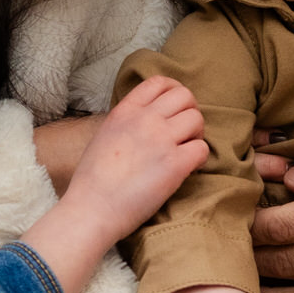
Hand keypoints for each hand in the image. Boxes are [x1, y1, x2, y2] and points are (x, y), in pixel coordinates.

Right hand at [26, 78, 208, 292]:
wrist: (91, 209)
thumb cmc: (93, 182)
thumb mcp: (104, 137)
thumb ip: (127, 123)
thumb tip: (148, 122)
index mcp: (125, 111)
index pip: (158, 83)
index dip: (174, 91)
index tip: (176, 108)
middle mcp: (144, 120)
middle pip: (185, 96)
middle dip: (190, 112)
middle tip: (184, 133)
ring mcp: (161, 140)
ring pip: (197, 119)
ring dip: (197, 134)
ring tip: (186, 151)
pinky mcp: (175, 164)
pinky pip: (202, 149)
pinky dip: (199, 159)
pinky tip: (188, 169)